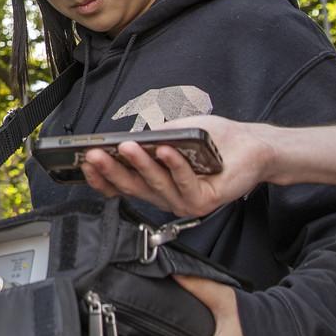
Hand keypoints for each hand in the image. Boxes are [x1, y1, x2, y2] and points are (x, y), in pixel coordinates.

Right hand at [78, 115, 268, 217]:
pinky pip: (183, 183)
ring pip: (155, 184)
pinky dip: (174, 165)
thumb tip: (124, 140)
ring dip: (139, 163)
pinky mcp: (203, 202)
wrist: (251, 146)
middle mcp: (166, 196)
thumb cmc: (214, 140)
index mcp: (155, 182)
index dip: (101, 177)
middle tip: (93, 155)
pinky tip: (165, 149)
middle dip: (111, 169)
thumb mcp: (174, 134)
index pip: (122, 186)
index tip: (83, 163)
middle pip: (132, 186)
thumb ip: (150, 139)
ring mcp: (183, 201)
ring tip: (126, 146)